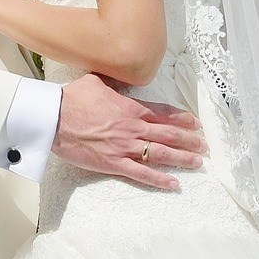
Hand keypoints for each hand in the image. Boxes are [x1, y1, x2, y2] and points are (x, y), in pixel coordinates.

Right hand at [51, 73, 205, 190]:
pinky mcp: (114, 163)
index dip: (182, 119)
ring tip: (197, 162)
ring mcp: (125, 147)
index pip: (163, 114)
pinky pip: (141, 173)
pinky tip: (173, 183)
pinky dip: (159, 179)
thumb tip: (122, 75)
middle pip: (168, 135)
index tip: (195, 124)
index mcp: (131, 108)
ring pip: (160, 154)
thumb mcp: (97, 80)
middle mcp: (133, 128)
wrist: (54, 117)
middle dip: (189, 140)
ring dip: (182, 158)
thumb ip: (114, 82)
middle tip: (204, 145)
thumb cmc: (73, 98)